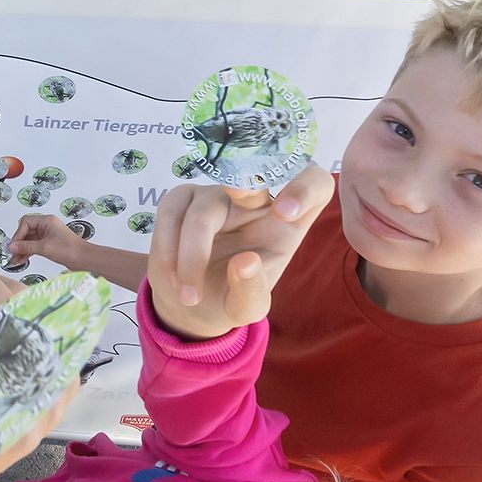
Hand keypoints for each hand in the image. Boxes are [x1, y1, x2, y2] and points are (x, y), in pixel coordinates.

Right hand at [9, 212, 75, 265]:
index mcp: (46, 221)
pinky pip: (34, 246)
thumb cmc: (69, 250)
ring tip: (15, 260)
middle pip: (26, 231)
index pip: (26, 223)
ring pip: (29, 240)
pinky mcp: (49, 244)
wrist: (84, 260)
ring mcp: (48, 235)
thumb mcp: (44, 248)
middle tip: (12, 254)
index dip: (18, 234)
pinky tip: (22, 260)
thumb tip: (11, 247)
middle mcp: (46, 226)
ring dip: (22, 249)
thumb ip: (26, 247)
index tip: (14, 246)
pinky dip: (28, 252)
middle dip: (18, 243)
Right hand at [147, 166, 334, 339]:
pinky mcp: (182, 198)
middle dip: (245, 183)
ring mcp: (216, 194)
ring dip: (192, 256)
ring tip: (190, 297)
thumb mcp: (247, 308)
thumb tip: (245, 263)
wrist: (188, 302)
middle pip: (256, 174)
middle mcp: (255, 200)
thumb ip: (252, 291)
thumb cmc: (230, 298)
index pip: (313, 183)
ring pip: (203, 212)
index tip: (286, 214)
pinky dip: (168, 248)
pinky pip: (171, 211)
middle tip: (239, 189)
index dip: (304, 187)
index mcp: (287, 221)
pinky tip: (173, 277)